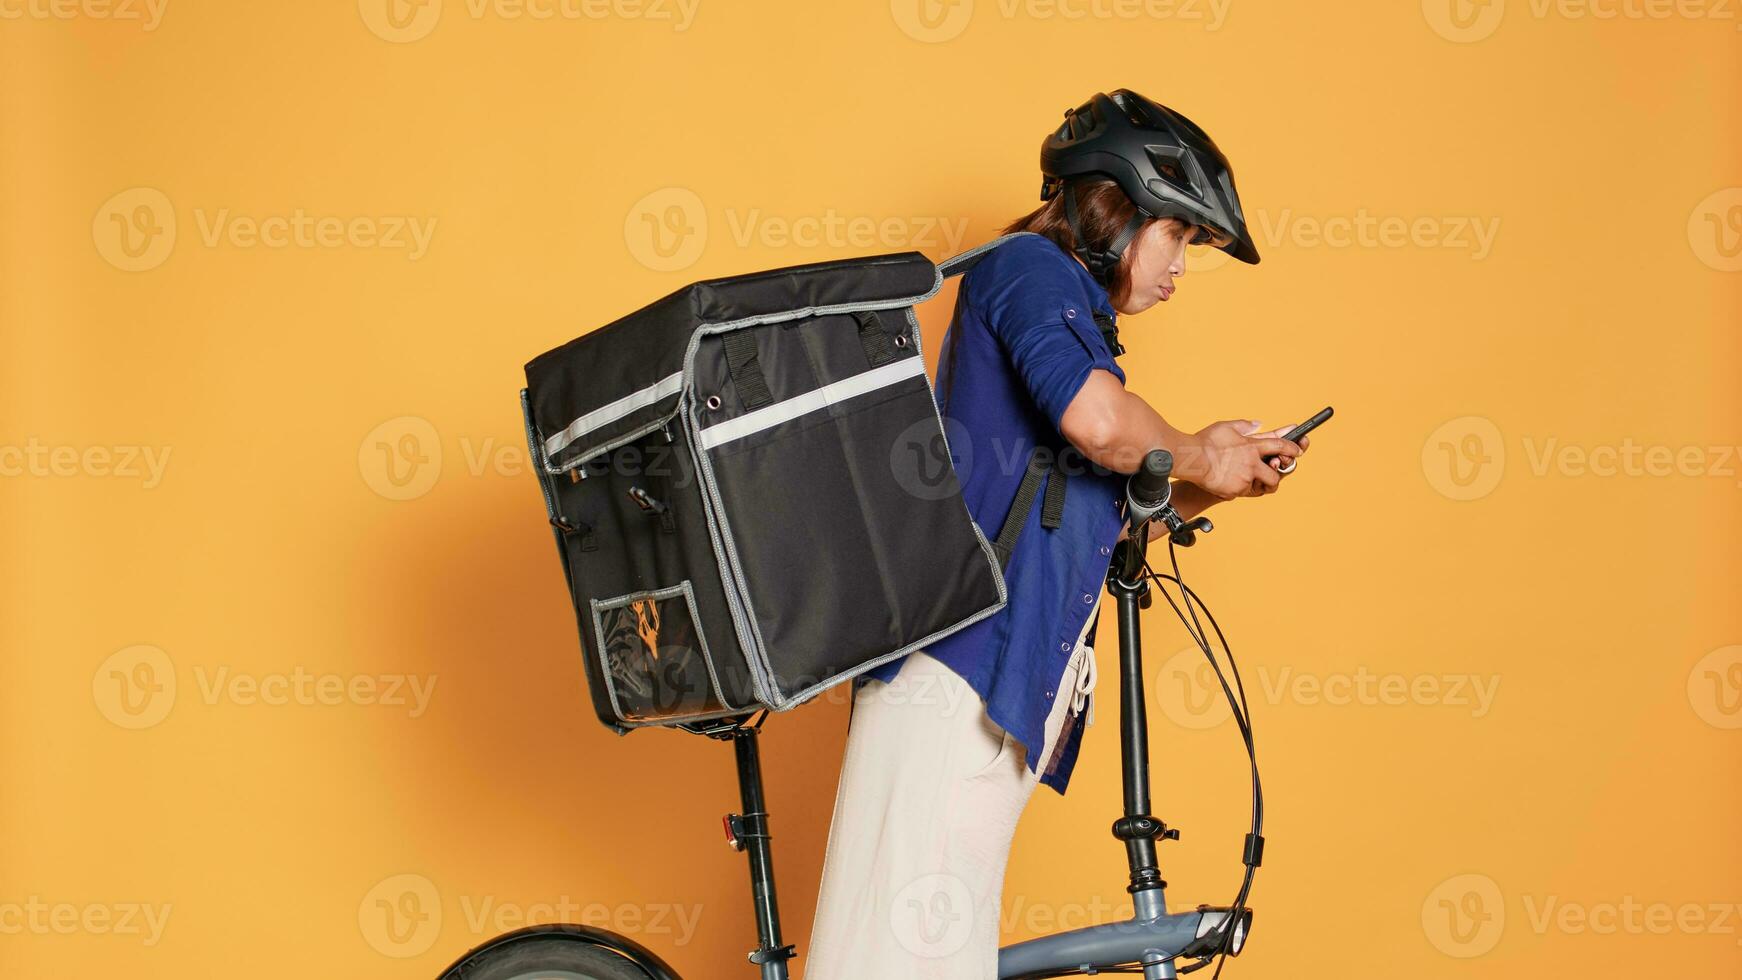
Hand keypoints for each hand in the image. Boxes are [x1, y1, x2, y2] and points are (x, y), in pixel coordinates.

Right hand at [1182, 420, 1302, 499]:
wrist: (1192, 460)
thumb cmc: (1206, 442)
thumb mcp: (1226, 427)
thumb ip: (1244, 425)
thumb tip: (1258, 424)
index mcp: (1252, 447)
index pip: (1280, 446)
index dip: (1292, 448)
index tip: (1299, 450)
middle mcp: (1252, 464)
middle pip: (1275, 475)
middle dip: (1275, 475)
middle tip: (1269, 472)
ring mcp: (1244, 479)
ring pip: (1259, 486)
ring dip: (1256, 483)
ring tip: (1243, 478)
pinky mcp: (1234, 491)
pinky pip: (1240, 492)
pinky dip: (1235, 487)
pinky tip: (1225, 481)